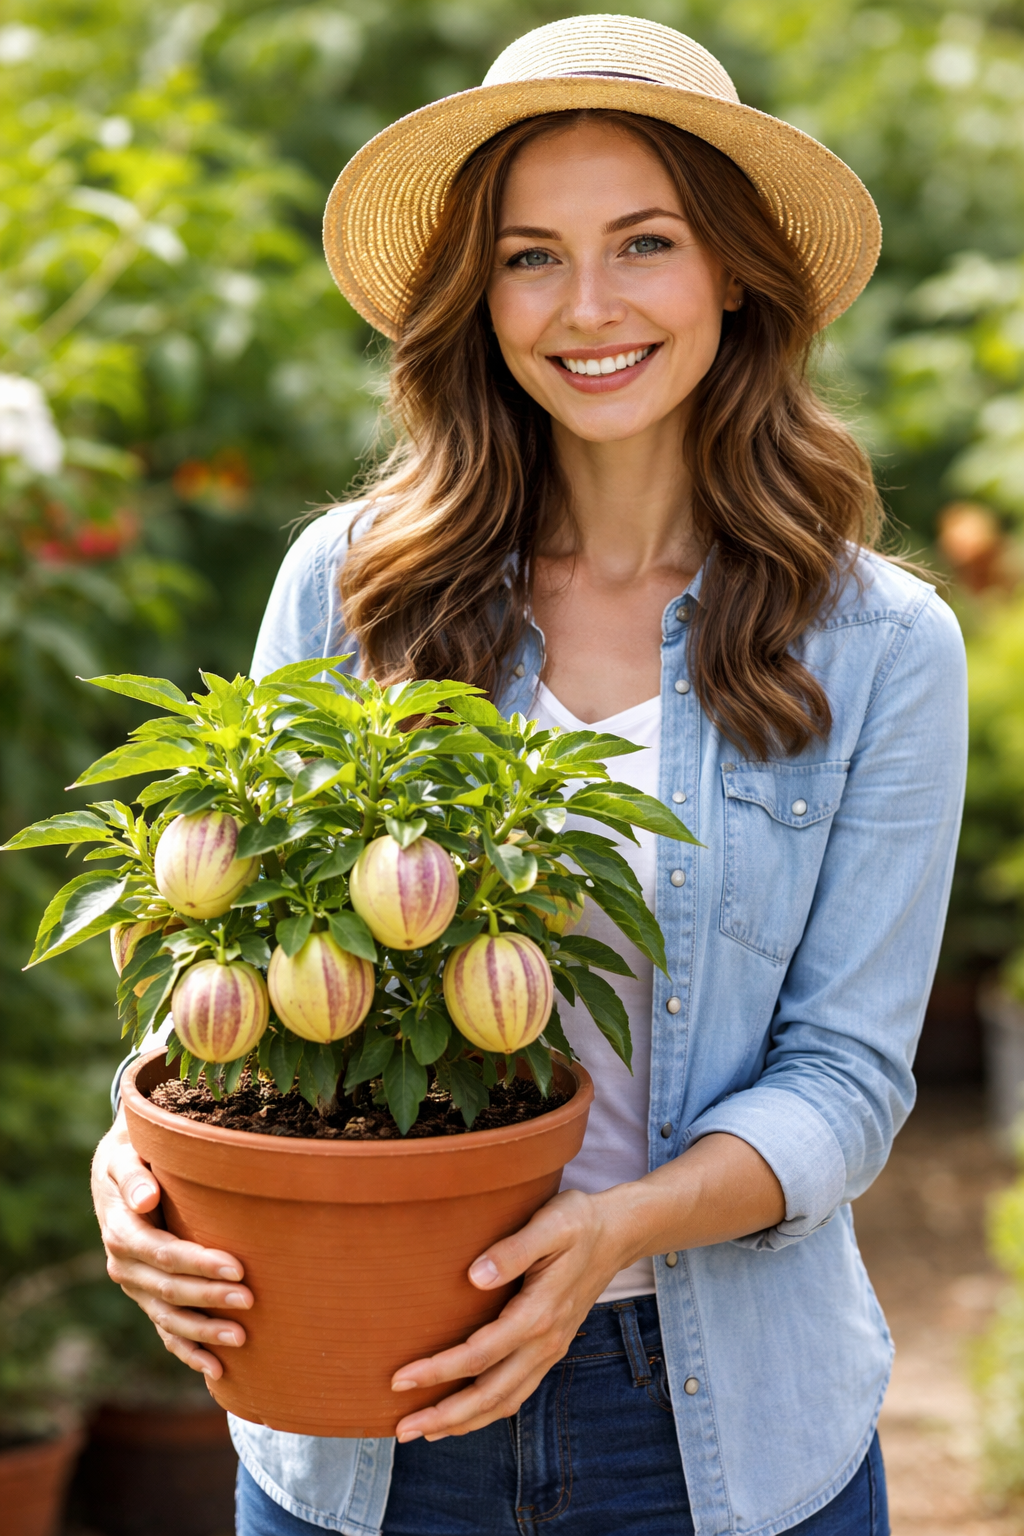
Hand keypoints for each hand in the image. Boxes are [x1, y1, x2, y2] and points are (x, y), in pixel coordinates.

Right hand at [92, 1110, 252, 1378]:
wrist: (116, 1173)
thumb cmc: (132, 1155)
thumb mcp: (125, 1155)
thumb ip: (134, 1174)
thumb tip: (145, 1200)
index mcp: (122, 1231)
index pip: (164, 1254)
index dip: (200, 1263)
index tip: (237, 1266)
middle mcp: (124, 1265)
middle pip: (170, 1289)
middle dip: (210, 1297)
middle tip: (250, 1299)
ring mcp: (135, 1287)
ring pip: (168, 1317)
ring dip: (203, 1332)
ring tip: (241, 1338)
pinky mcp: (146, 1298)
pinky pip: (165, 1331)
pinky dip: (188, 1352)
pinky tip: (217, 1369)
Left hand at [388, 1132, 785, 1441]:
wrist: (617, 1234)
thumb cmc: (578, 1222)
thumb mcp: (550, 1223)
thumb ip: (514, 1250)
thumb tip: (474, 1276)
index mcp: (540, 1313)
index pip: (480, 1354)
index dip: (439, 1370)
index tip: (400, 1377)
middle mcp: (545, 1341)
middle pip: (491, 1394)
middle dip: (445, 1415)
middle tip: (403, 1428)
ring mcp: (550, 1350)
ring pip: (504, 1401)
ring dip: (464, 1421)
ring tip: (425, 1431)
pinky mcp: (550, 1349)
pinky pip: (516, 1392)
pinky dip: (487, 1411)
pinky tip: (464, 1414)